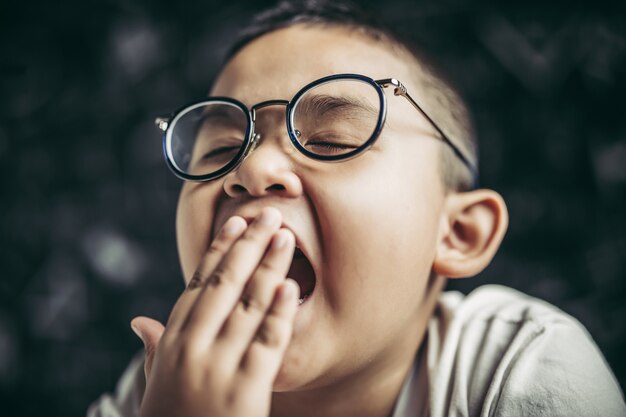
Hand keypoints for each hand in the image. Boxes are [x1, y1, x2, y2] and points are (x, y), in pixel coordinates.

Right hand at [130, 207, 299, 416]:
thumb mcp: (157, 382)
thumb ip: (154, 348)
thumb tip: (139, 321)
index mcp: (173, 341)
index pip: (199, 283)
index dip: (219, 250)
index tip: (235, 223)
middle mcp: (192, 347)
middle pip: (225, 284)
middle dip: (249, 245)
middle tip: (269, 214)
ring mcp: (218, 368)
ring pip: (248, 305)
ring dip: (269, 266)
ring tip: (286, 237)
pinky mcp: (245, 391)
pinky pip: (267, 345)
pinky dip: (278, 314)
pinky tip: (290, 288)